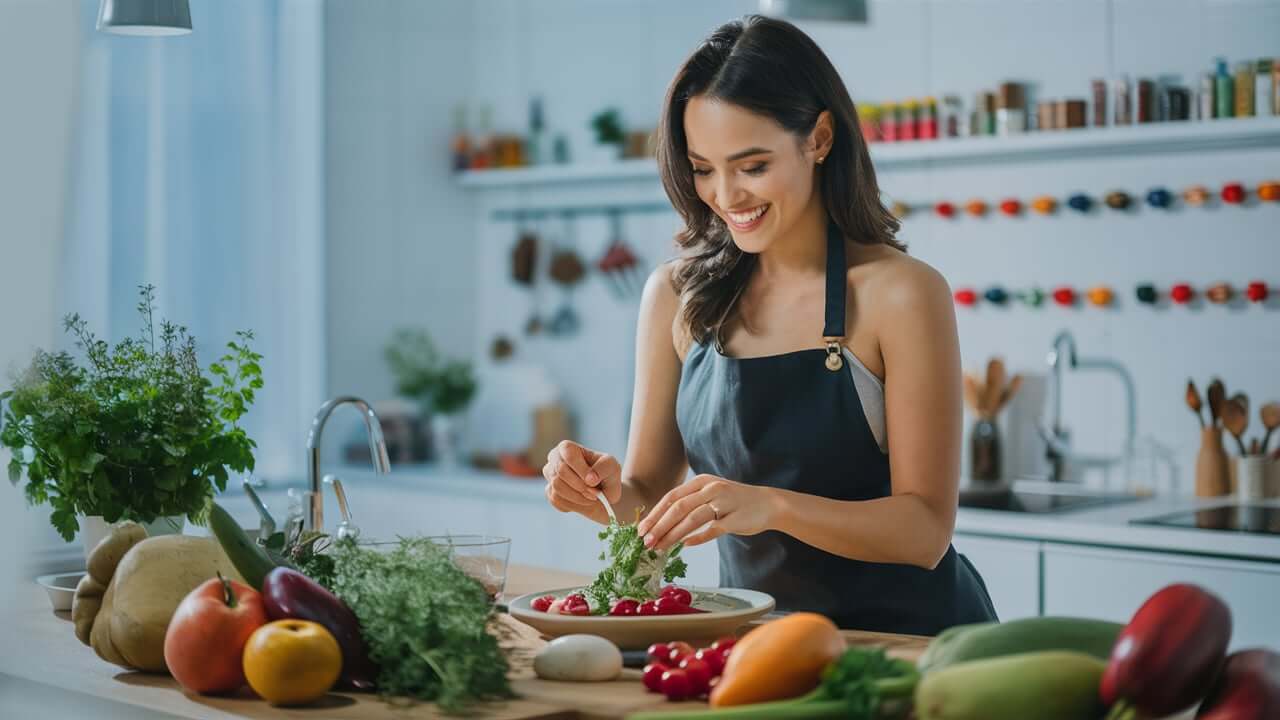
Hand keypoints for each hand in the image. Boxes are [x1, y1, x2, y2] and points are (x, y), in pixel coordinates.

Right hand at [542, 440, 621, 517]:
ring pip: (557, 488)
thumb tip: (589, 479)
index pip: (568, 454)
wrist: (603, 494)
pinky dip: (573, 504)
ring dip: (578, 497)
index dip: (581, 470)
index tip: (593, 481)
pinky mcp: (550, 492)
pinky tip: (582, 501)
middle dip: (580, 486)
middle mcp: (554, 459)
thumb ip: (603, 468)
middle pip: (560, 472)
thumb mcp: (612, 467)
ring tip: (591, 498)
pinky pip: (557, 500)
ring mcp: (550, 476)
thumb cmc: (606, 475)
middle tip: (595, 494)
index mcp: (567, 447)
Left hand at [636, 474, 774, 550]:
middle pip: (678, 507)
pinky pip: (713, 529)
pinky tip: (685, 546)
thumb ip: (690, 504)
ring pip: (692, 519)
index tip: (641, 529)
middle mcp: (711, 489)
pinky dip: (698, 538)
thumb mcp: (710, 495)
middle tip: (645, 541)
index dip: (655, 514)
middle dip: (659, 525)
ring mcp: (724, 503)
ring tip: (659, 547)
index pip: (671, 497)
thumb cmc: (735, 502)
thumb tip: (662, 523)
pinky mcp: (735, 518)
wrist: (768, 504)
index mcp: (701, 482)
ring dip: (673, 534)